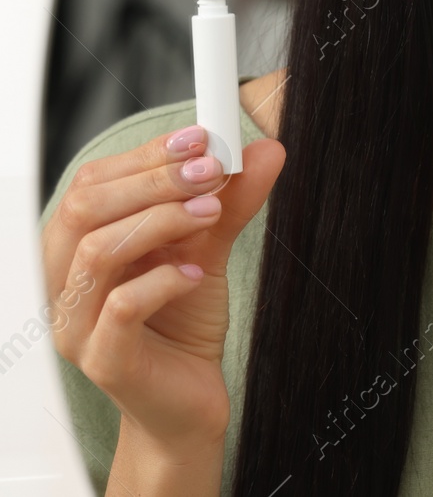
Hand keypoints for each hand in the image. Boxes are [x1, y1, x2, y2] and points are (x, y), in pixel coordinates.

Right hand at [41, 125, 284, 454]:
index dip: (145, 155)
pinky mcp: (104, 359)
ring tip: (211, 212)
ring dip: (160, 219)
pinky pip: (121, 307)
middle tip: (211, 169)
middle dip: (154, 180)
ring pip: (96, 251)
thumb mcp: (207, 248)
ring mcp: (77, 323)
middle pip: (85, 208)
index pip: (92, 183)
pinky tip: (196, 273)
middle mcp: (66, 282)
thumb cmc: (183, 320)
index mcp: (78, 246)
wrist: (191, 395)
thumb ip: (229, 201)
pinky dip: (164, 279)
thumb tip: (264, 151)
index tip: (201, 138)